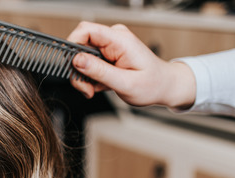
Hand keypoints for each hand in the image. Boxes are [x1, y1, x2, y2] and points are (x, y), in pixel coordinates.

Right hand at [66, 21, 195, 108]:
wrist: (164, 86)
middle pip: (80, 46)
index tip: (70, 65)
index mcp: (120, 40)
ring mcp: (110, 45)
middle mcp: (114, 39)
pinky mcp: (108, 53)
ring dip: (83, 76)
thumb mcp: (125, 83)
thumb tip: (77, 60)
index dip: (72, 45)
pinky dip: (89, 77)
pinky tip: (99, 85)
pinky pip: (88, 62)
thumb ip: (99, 71)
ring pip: (82, 56)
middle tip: (86, 87)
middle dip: (78, 69)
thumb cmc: (152, 84)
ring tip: (94, 89)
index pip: (86, 30)